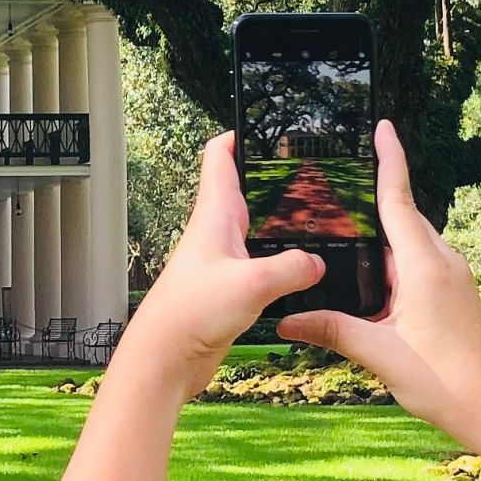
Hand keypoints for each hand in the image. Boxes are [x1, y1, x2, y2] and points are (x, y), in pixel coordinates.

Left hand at [123, 134, 321, 390]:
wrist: (165, 358)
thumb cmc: (189, 313)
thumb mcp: (252, 284)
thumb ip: (291, 268)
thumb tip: (316, 262)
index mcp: (214, 216)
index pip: (219, 157)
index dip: (238, 134)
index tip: (261, 122)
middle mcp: (215, 233)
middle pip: (242, 191)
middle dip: (269, 178)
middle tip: (301, 169)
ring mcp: (220, 261)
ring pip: (252, 230)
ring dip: (276, 223)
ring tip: (311, 218)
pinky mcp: (227, 289)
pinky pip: (258, 266)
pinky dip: (279, 263)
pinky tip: (300, 273)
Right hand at [278, 121, 480, 472]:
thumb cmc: (446, 382)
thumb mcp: (379, 354)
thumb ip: (332, 329)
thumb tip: (285, 320)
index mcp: (425, 266)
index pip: (400, 199)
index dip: (390, 160)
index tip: (382, 126)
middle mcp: (443, 263)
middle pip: (402, 216)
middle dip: (371, 198)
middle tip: (332, 185)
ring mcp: (452, 278)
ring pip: (410, 242)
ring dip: (381, 235)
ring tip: (341, 230)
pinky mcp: (454, 295)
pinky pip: (419, 263)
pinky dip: (393, 259)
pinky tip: (368, 277)